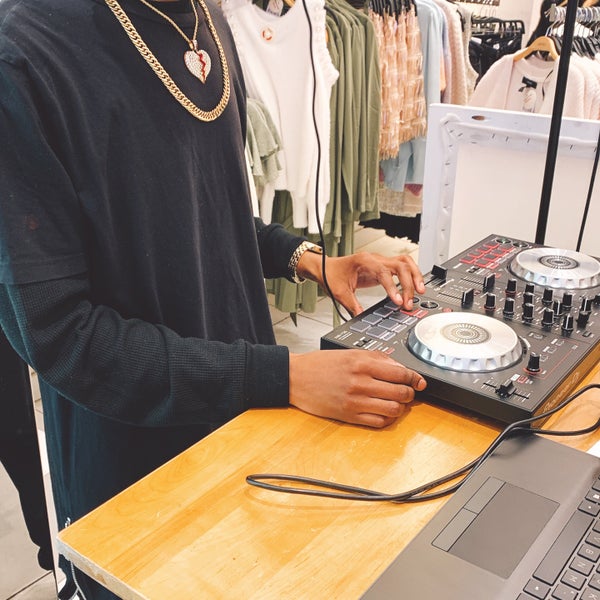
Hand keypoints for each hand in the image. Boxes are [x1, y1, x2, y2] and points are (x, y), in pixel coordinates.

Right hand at [289, 349, 426, 427]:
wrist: (296, 378)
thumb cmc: (320, 364)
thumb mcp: (349, 353)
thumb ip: (376, 358)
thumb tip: (399, 367)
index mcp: (362, 363)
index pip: (400, 373)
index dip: (415, 378)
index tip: (419, 381)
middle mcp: (361, 382)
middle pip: (401, 392)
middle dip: (409, 393)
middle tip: (407, 392)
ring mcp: (355, 401)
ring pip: (393, 409)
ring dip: (400, 407)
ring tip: (395, 403)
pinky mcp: (349, 416)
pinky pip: (378, 422)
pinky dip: (386, 419)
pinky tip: (383, 412)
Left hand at [297, 251, 424, 316]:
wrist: (325, 267)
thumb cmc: (331, 275)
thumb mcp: (340, 293)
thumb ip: (352, 306)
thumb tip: (363, 319)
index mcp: (364, 262)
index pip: (384, 272)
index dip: (393, 287)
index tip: (398, 302)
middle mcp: (375, 258)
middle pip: (401, 265)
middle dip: (409, 283)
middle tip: (410, 302)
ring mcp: (380, 261)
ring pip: (405, 262)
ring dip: (415, 275)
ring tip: (420, 291)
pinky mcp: (383, 266)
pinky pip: (402, 266)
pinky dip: (411, 274)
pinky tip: (414, 286)